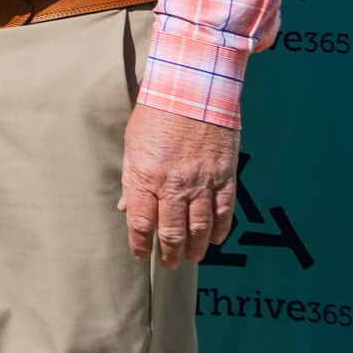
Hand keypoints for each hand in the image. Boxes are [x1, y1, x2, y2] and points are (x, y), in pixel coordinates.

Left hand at [118, 102, 237, 268]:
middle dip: (170, 254)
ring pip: (201, 228)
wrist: (193, 87)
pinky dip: (220, 229)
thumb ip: (131, 178)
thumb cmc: (158, 111)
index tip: (141, 255)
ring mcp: (203, 181)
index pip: (142, 222)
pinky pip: (225, 211)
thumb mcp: (133, 142)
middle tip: (168, 264)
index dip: (140, 244)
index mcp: (147, 174)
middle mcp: (175, 183)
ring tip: (191, 257)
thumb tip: (127, 207)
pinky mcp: (225, 176)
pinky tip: (215, 239)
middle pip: (172, 232)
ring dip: (196, 248)